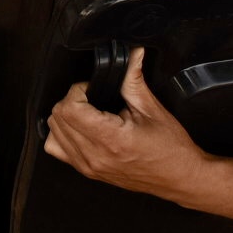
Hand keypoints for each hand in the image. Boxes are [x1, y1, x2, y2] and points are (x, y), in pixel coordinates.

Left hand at [45, 48, 207, 200]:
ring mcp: (89, 167)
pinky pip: (57, 150)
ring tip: (88, 112)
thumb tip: (133, 54)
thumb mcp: (153, 110)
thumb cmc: (171, 149)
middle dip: (71, 100)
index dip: (78, 90)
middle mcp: (95, 156)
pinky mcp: (88, 172)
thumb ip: (134, 79)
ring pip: (53, 133)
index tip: (93, 88)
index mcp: (111, 140)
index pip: (70, 108)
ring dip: (65, 117)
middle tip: (93, 97)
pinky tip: (81, 128)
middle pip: (58, 118)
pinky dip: (62, 135)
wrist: (180, 178)